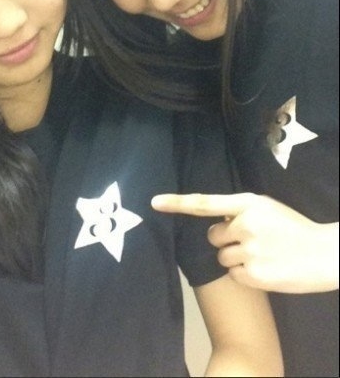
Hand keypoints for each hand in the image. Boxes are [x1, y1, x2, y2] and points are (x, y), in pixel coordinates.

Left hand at [152, 192, 338, 292]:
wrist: (325, 253)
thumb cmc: (295, 229)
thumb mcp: (267, 208)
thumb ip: (241, 210)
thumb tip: (216, 218)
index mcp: (248, 203)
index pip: (204, 202)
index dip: (177, 203)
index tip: (154, 203)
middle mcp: (245, 224)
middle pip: (212, 236)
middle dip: (225, 240)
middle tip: (251, 242)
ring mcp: (249, 250)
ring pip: (221, 258)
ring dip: (235, 259)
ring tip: (261, 255)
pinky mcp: (254, 274)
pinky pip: (233, 275)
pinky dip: (245, 275)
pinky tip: (265, 269)